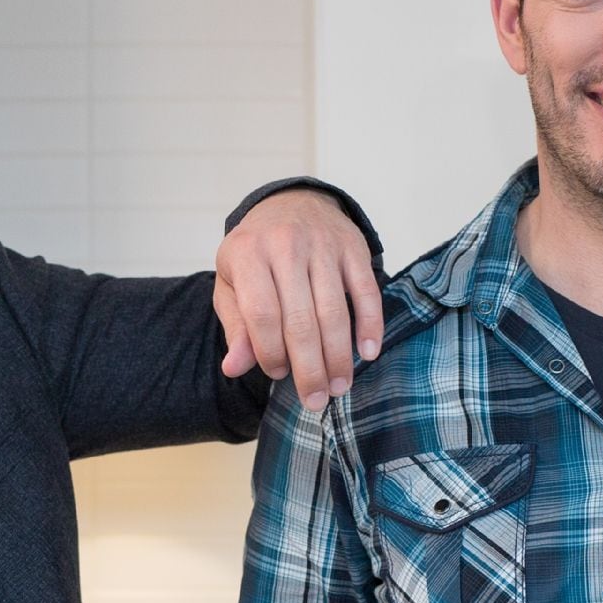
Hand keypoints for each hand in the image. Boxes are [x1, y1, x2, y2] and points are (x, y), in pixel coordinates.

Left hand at [215, 188, 383, 412]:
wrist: (291, 202)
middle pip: (300, 320)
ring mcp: (323, 244)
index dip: (269, 352)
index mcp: (247, 254)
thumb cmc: (257, 253)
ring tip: (339, 386)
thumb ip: (236, 325)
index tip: (277, 374)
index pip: (261, 315)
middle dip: (309, 368)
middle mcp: (285, 246)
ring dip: (339, 356)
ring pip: (334, 311)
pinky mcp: (354, 247)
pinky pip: (366, 291)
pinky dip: (370, 325)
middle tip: (315, 400)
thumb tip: (234, 368)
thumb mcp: (232, 283)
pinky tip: (368, 352)